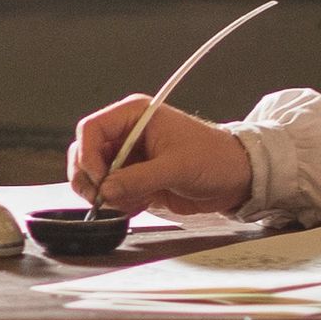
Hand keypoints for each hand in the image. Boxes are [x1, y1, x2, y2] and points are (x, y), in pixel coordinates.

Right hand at [67, 95, 250, 214]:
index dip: (88, 156)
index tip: (101, 180)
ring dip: (106, 195)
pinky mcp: (133, 178)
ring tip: (133, 201)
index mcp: (134, 115)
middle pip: (84, 154)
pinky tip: (142, 204)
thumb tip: (106, 190)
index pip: (91, 129)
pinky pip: (110, 193)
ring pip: (94, 177)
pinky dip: (118, 203)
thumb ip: (138, 179)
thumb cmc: (215, 158)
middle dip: (92, 180)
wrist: (236, 178)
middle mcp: (126, 134)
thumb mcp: (177, 167)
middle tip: (106, 198)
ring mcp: (128, 157)